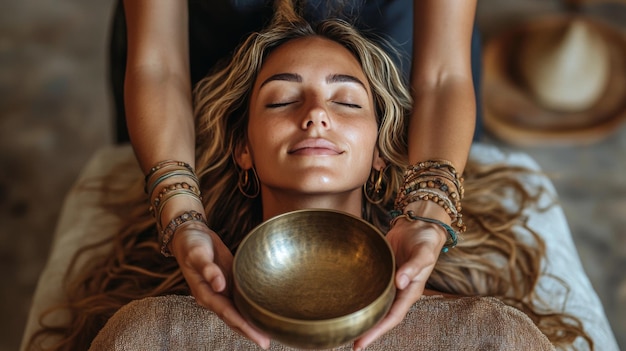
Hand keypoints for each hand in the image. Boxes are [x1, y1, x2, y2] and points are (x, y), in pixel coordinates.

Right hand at [170, 221, 270, 348]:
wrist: (191, 235)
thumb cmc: (191, 244)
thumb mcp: (197, 254)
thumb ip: (208, 269)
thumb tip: (219, 285)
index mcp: (205, 293)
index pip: (227, 314)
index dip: (243, 326)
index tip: (258, 338)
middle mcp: (214, 296)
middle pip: (234, 319)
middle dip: (250, 331)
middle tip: (267, 343)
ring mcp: (221, 291)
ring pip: (238, 312)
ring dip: (251, 323)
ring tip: (268, 333)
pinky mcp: (229, 283)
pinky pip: (240, 300)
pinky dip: (249, 309)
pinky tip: (260, 313)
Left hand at [352, 217, 445, 349]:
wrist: (419, 224)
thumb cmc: (425, 240)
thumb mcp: (424, 254)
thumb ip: (413, 267)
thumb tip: (400, 282)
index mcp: (410, 292)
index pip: (392, 318)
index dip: (377, 331)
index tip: (361, 343)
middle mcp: (398, 291)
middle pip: (381, 315)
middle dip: (367, 330)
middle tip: (349, 342)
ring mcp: (388, 282)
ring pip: (374, 303)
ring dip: (363, 315)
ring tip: (345, 326)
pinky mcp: (380, 271)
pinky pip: (370, 287)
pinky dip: (360, 295)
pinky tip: (348, 300)